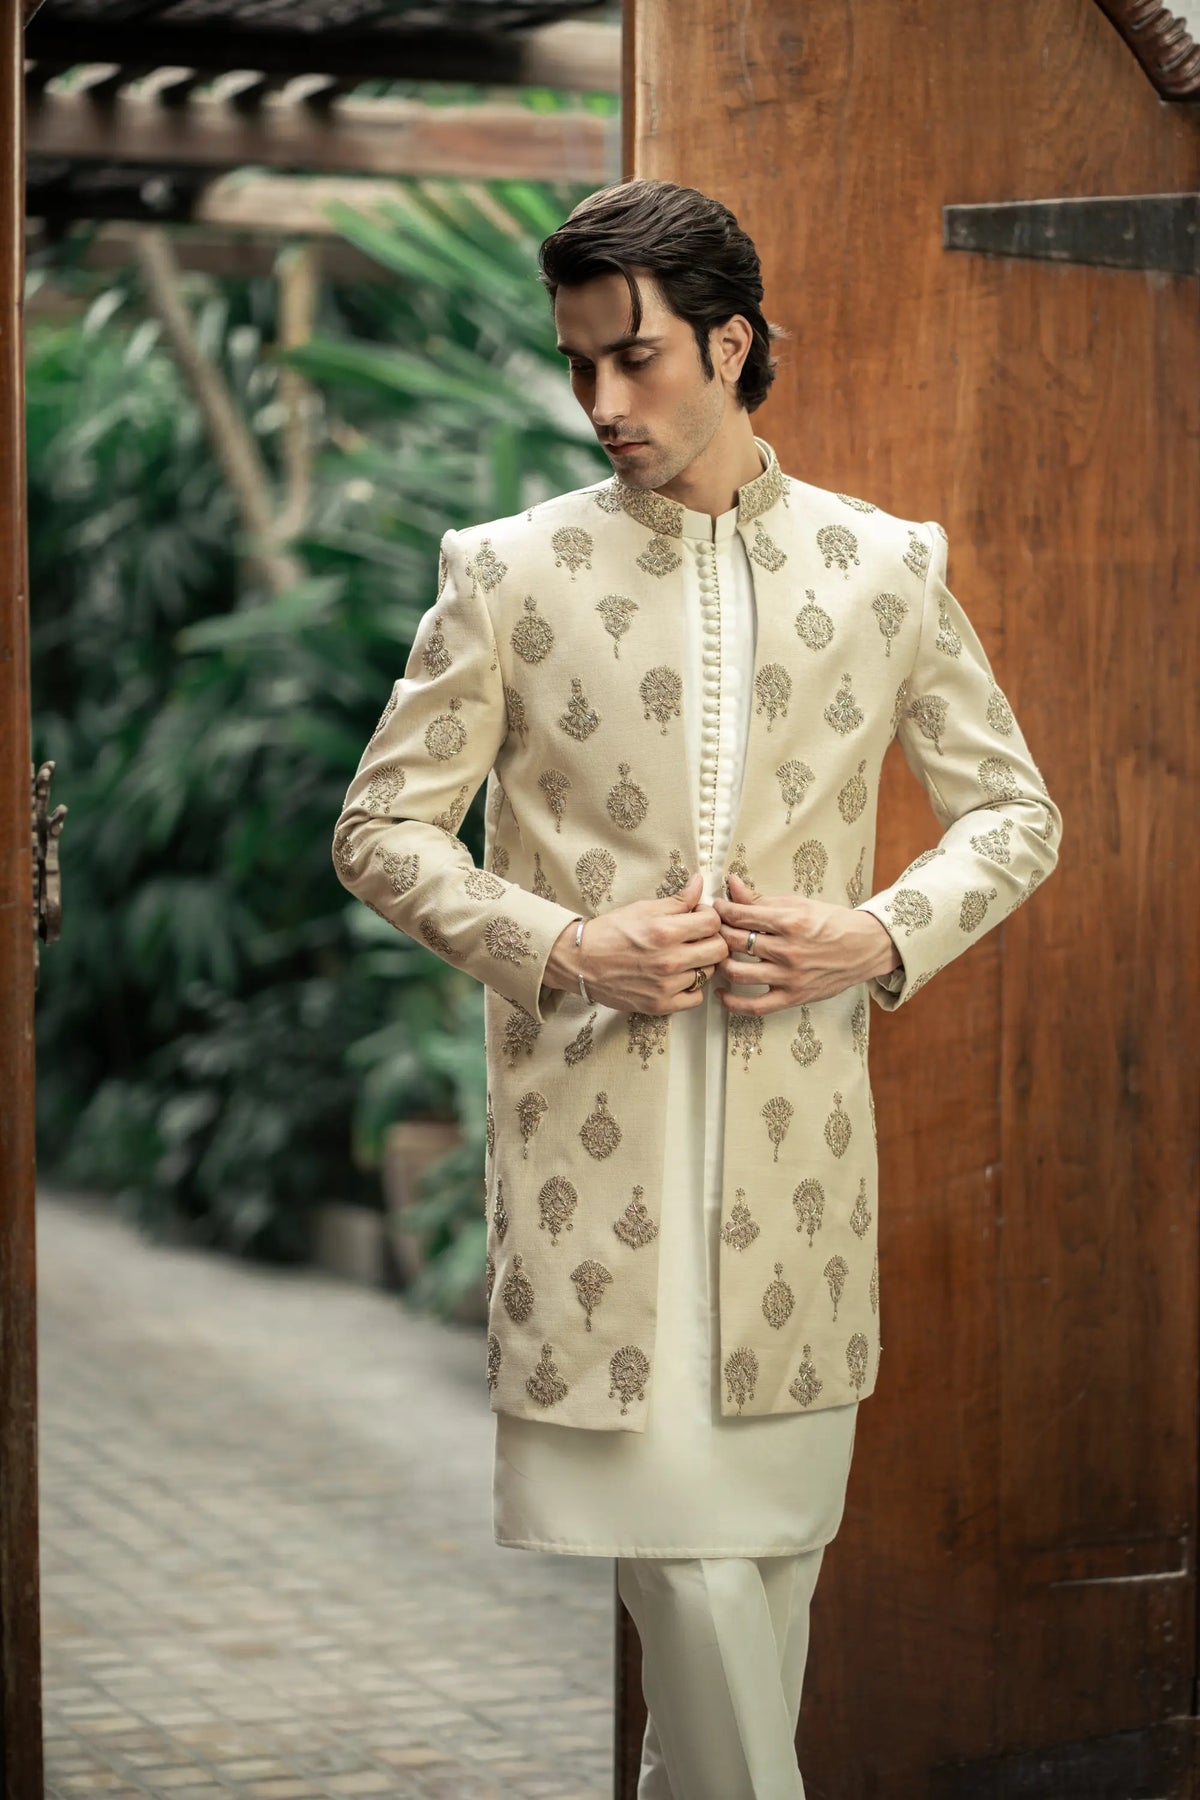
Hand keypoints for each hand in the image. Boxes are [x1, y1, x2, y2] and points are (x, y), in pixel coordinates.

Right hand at [544, 869, 729, 1013]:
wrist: (581, 962)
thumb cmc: (610, 932)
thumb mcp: (643, 908)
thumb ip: (677, 900)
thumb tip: (699, 883)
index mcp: (665, 931)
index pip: (713, 922)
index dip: (708, 916)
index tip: (697, 917)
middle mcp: (669, 960)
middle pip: (719, 950)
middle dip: (712, 939)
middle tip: (697, 937)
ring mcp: (666, 986)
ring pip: (708, 973)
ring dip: (701, 962)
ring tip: (684, 956)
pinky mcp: (660, 1005)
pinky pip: (696, 998)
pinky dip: (692, 987)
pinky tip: (679, 977)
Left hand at [712, 872, 899, 1014]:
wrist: (864, 947)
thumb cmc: (831, 923)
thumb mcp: (798, 904)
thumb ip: (761, 899)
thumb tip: (731, 884)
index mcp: (790, 921)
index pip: (741, 915)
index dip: (722, 910)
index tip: (715, 908)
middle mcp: (788, 949)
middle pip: (736, 942)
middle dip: (717, 933)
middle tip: (712, 931)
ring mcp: (789, 976)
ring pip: (738, 973)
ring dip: (719, 964)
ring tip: (715, 956)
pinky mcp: (793, 997)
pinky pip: (755, 1006)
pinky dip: (733, 1003)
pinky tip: (721, 994)